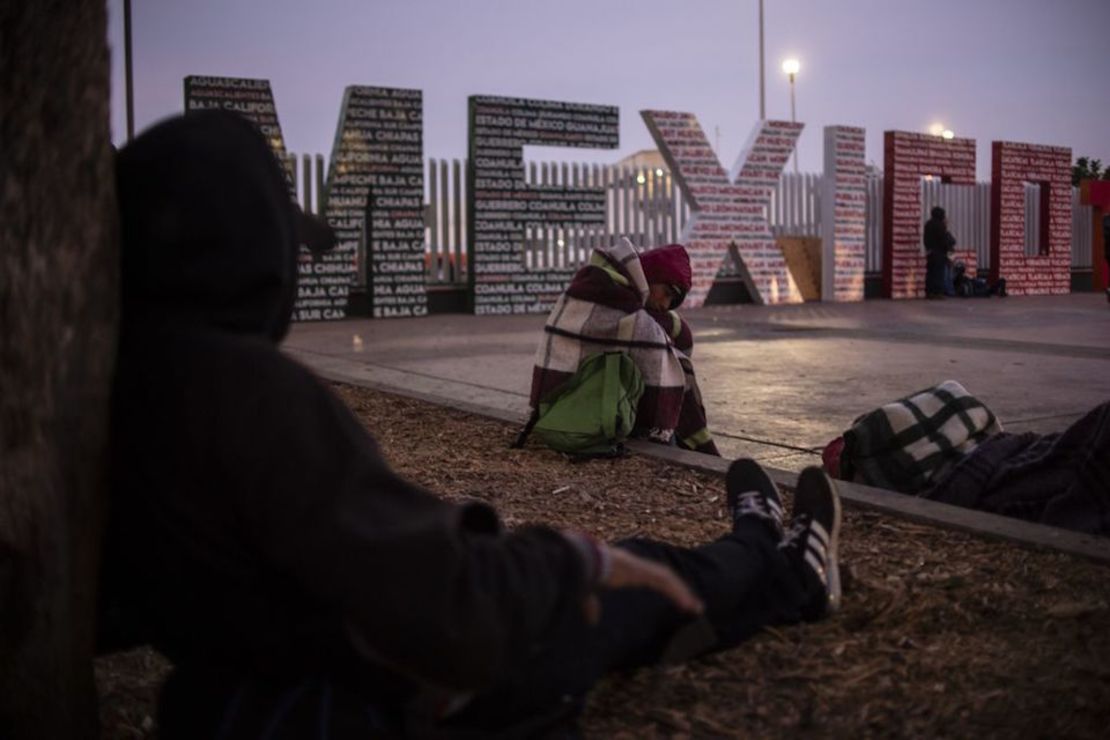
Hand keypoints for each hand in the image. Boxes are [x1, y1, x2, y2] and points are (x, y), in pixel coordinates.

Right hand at [582, 544, 703, 622]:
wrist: (583, 563)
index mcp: (626, 569)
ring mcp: (641, 566)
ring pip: (668, 579)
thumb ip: (591, 606)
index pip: (651, 577)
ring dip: (682, 592)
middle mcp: (636, 565)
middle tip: (692, 604)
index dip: (664, 587)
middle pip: (664, 577)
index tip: (674, 598)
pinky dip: (679, 593)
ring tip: (696, 607)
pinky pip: (666, 582)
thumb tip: (592, 621)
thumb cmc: (583, 575)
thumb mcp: (588, 594)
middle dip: (678, 590)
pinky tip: (688, 604)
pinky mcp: (644, 571)